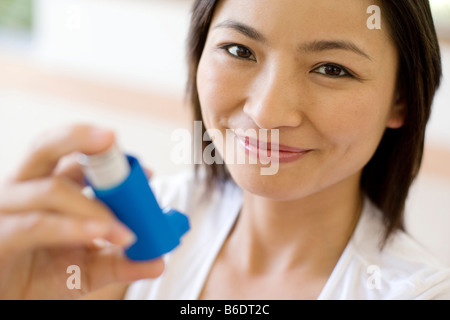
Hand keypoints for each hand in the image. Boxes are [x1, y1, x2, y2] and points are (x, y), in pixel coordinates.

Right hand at [0, 124, 163, 298]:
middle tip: (112, 138)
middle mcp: (25, 191)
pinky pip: (37, 223)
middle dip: (79, 138)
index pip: (76, 159)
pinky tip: (101, 232)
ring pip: (51, 189)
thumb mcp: (89, 269)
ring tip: (126, 231)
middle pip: (46, 148)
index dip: (110, 158)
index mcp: (48, 189)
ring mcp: (8, 210)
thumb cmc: (41, 277)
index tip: (146, 172)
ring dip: (94, 206)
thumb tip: (157, 261)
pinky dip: (72, 227)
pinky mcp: (0, 236)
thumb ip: (121, 262)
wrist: (9, 301)